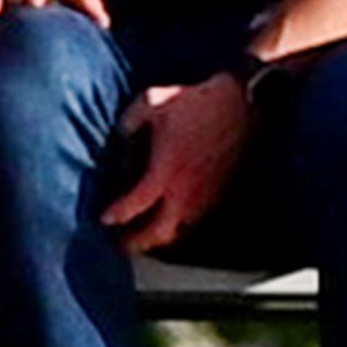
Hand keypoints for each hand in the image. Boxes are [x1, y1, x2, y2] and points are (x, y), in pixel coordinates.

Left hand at [104, 77, 250, 253]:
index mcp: (166, 171)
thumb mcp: (151, 103)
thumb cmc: (197, 101)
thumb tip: (121, 134)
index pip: (135, 205)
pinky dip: (182, 224)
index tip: (104, 220)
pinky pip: (198, 218)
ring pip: (182, 229)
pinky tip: (173, 219)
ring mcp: (209, 194)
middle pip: (160, 231)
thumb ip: (130, 122)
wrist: (242, 101)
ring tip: (146, 238)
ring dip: (161, 237)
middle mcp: (187, 190)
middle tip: (123, 245)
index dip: (117, 215)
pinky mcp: (225, 191)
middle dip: (139, 242)